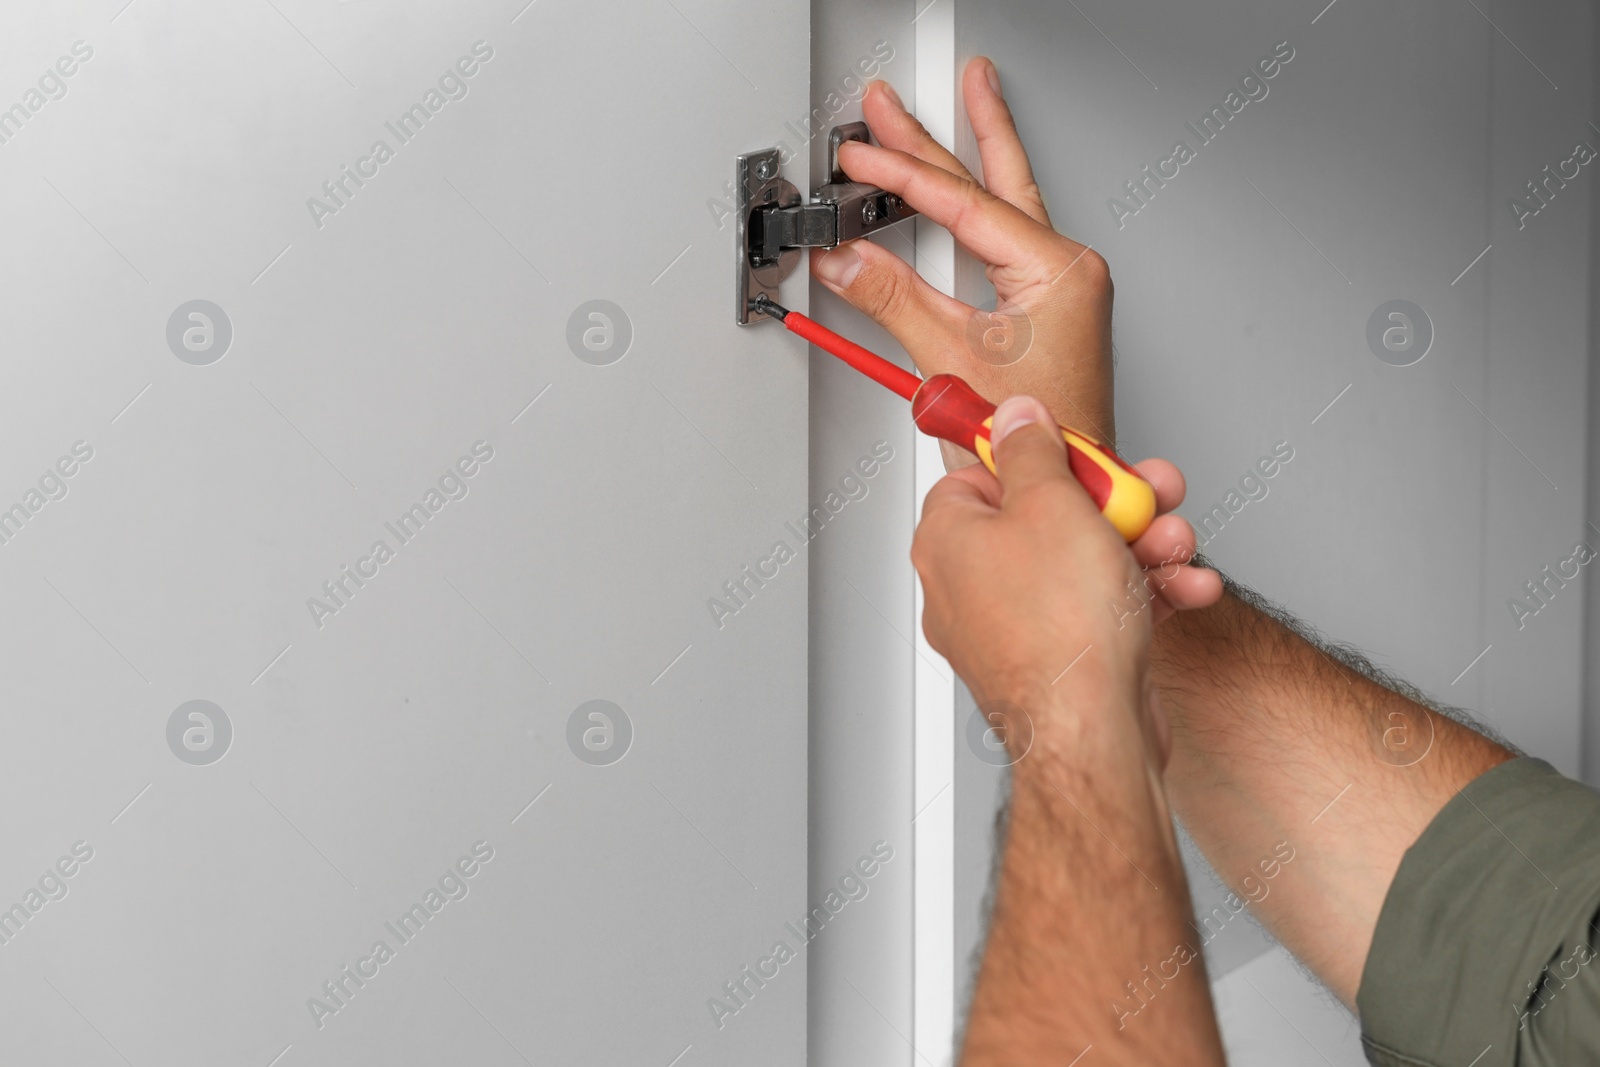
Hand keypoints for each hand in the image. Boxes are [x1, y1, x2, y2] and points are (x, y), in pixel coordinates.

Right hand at [811, 58, 1114, 451]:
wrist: (1064, 479)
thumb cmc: (1039, 434)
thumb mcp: (951, 359)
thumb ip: (893, 299)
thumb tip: (846, 260)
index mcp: (1057, 270)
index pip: (963, 204)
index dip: (901, 176)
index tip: (858, 158)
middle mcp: (1067, 269)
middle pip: (989, 183)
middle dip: (940, 134)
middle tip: (895, 99)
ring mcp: (1059, 285)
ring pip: (1003, 199)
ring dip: (973, 151)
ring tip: (963, 100)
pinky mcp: (1046, 305)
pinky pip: (1004, 234)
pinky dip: (976, 203)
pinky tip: (963, 182)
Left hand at [912, 397, 1220, 761]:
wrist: (1093, 733)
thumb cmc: (1059, 634)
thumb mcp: (1052, 503)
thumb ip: (1033, 451)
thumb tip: (1019, 418)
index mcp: (948, 540)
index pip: (980, 473)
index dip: (1035, 456)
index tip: (1075, 450)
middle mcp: (971, 586)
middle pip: (1045, 515)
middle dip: (1112, 503)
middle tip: (1146, 497)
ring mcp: (1015, 628)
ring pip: (1083, 562)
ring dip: (1142, 546)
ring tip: (1176, 546)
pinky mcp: (1060, 662)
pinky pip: (1100, 610)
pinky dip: (1144, 595)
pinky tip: (1184, 588)